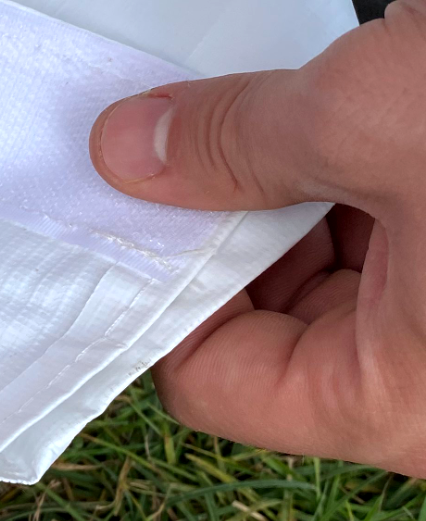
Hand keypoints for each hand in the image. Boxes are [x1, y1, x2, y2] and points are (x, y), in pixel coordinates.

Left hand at [90, 0, 425, 474]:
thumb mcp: (385, 120)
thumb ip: (243, 141)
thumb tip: (126, 147)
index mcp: (395, 403)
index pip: (212, 382)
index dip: (157, 295)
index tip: (133, 211)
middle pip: (270, 326)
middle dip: (228, 230)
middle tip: (196, 147)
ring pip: (333, 278)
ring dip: (294, 195)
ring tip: (285, 120)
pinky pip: (392, 243)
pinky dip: (354, 183)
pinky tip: (343, 117)